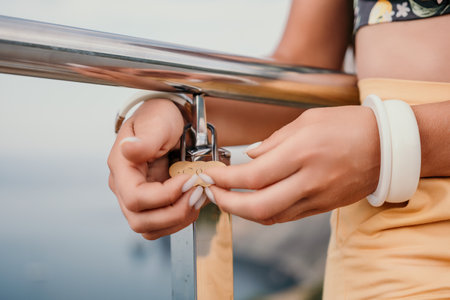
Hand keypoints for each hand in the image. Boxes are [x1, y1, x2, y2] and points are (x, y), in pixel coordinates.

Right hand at [108, 99, 198, 239]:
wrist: (171, 119)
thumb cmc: (162, 117)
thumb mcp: (157, 122)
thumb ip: (146, 139)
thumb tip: (128, 150)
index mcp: (121, 167)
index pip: (135, 198)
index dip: (165, 196)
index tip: (189, 180)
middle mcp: (124, 187)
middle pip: (141, 221)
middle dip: (174, 213)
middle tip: (198, 194)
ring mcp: (137, 198)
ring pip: (151, 228)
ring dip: (179, 219)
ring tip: (198, 198)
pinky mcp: (151, 204)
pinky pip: (162, 225)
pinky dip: (180, 219)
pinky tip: (193, 202)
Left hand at [205, 106, 380, 224]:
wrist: (387, 146)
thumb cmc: (349, 125)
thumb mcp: (307, 121)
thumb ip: (274, 141)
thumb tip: (249, 156)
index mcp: (302, 152)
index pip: (252, 176)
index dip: (223, 179)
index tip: (208, 174)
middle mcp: (309, 180)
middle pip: (257, 207)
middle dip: (226, 203)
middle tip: (210, 192)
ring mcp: (317, 198)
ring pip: (270, 217)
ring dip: (242, 211)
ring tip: (227, 197)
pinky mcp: (323, 207)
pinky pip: (287, 216)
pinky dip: (264, 213)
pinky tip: (253, 201)